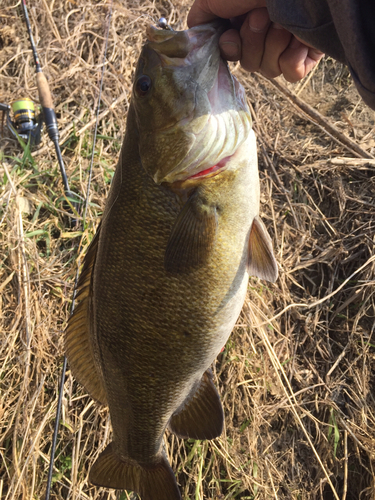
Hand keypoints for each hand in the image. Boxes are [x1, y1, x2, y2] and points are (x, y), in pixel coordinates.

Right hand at [187, 0, 323, 82]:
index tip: (232, 32)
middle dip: (253, 42)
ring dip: (273, 45)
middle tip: (262, 16)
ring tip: (283, 22)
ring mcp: (287, 45)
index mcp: (246, 21)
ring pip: (269, 70)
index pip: (232, 53)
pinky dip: (292, 58)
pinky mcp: (308, 54)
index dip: (231, 47)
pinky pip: (292, 74)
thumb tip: (195, 37)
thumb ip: (200, 18)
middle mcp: (266, 33)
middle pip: (249, 64)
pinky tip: (298, 38)